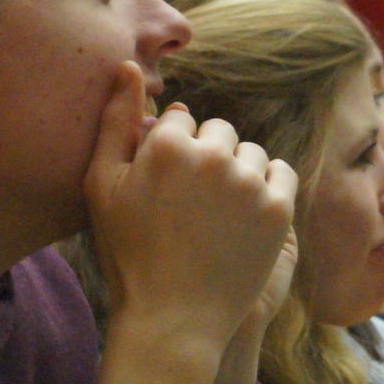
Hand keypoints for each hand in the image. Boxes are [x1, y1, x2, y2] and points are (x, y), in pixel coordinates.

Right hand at [88, 66, 297, 383]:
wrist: (173, 318)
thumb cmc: (128, 254)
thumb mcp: (102, 185)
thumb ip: (115, 121)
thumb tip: (130, 65)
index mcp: (167, 145)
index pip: (182, 122)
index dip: (174, 154)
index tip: (168, 190)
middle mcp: (212, 156)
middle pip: (220, 132)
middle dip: (208, 158)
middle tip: (193, 205)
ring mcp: (250, 183)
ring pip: (251, 153)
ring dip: (239, 172)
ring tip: (217, 215)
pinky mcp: (279, 209)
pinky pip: (281, 173)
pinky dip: (268, 187)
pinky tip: (245, 214)